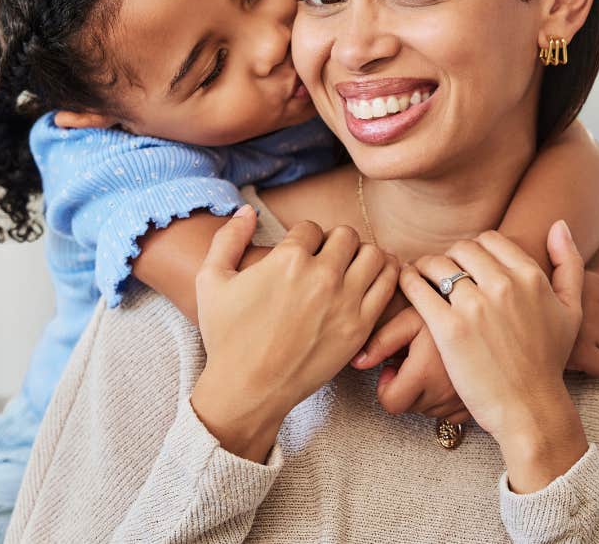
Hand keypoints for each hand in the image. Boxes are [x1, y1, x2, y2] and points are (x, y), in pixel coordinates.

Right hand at [189, 206, 397, 461]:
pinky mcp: (360, 327)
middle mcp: (322, 275)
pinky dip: (385, 276)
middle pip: (345, 235)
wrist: (247, 388)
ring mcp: (345, 302)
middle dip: (333, 243)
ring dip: (361, 255)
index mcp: (287, 259)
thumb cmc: (226, 336)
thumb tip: (248, 209)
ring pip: (374, 254)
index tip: (297, 255)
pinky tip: (371, 281)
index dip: (302, 238)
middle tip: (324, 260)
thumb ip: (228, 237)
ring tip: (348, 268)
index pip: (310, 228)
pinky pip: (388, 285)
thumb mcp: (210, 280)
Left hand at [352, 305, 469, 424]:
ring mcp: (461, 400)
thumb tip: (357, 362)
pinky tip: (447, 375)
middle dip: (404, 388)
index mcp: (425, 374)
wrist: (488, 315)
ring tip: (432, 364)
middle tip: (412, 362)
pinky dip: (444, 399)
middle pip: (408, 408)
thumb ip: (382, 341)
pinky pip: (450, 414)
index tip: (393, 368)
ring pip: (428, 410)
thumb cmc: (447, 311)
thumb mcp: (410, 320)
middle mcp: (444, 393)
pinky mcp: (474, 403)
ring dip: (424, 393)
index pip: (391, 403)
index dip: (386, 387)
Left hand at [400, 222, 588, 492]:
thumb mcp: (571, 310)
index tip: (467, 265)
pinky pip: (418, 288)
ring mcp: (475, 306)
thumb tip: (559, 225)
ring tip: (421, 277)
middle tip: (441, 272)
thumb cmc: (548, 361)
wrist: (529, 407)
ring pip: (437, 264)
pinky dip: (408, 282)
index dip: (475, 249)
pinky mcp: (449, 328)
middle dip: (449, 258)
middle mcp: (504, 286)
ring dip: (425, 267)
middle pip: (461, 249)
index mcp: (531, 277)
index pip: (490, 239)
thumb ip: (568, 263)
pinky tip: (408, 287)